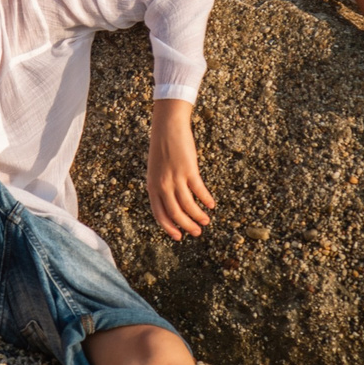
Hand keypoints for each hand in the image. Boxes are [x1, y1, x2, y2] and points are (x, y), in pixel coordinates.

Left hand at [146, 100, 216, 238]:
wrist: (167, 127)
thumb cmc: (162, 149)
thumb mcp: (155, 170)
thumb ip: (160, 186)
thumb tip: (172, 204)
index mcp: (152, 186)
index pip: (159, 214)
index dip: (169, 228)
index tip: (178, 237)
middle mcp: (162, 185)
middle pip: (175, 213)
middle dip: (187, 226)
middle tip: (197, 232)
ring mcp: (175, 178)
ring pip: (188, 205)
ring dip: (198, 216)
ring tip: (206, 221)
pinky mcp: (188, 170)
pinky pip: (199, 190)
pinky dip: (206, 200)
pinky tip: (211, 205)